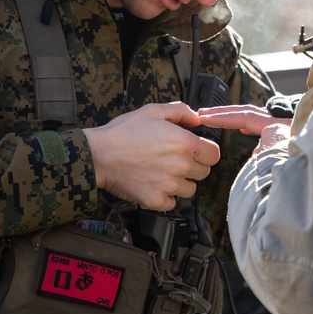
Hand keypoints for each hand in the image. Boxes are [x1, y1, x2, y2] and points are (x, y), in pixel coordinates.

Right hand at [83, 102, 219, 210]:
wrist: (99, 155)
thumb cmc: (123, 132)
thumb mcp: (153, 111)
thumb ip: (181, 111)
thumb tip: (197, 118)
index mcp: (184, 143)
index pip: (214, 154)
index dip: (205, 151)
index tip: (195, 151)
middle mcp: (181, 165)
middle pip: (204, 172)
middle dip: (193, 166)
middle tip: (174, 160)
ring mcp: (169, 185)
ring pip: (190, 189)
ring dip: (181, 182)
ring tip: (162, 172)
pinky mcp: (156, 200)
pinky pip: (172, 203)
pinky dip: (166, 196)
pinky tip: (154, 183)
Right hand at [199, 105, 291, 154]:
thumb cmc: (306, 153)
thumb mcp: (288, 154)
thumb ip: (270, 150)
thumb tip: (256, 152)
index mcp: (278, 124)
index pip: (244, 117)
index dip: (223, 118)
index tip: (205, 118)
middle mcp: (280, 120)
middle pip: (246, 111)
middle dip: (223, 111)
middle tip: (202, 113)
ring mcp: (284, 124)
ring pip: (253, 115)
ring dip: (233, 115)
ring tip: (216, 117)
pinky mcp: (287, 131)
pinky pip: (261, 122)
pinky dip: (247, 122)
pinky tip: (244, 129)